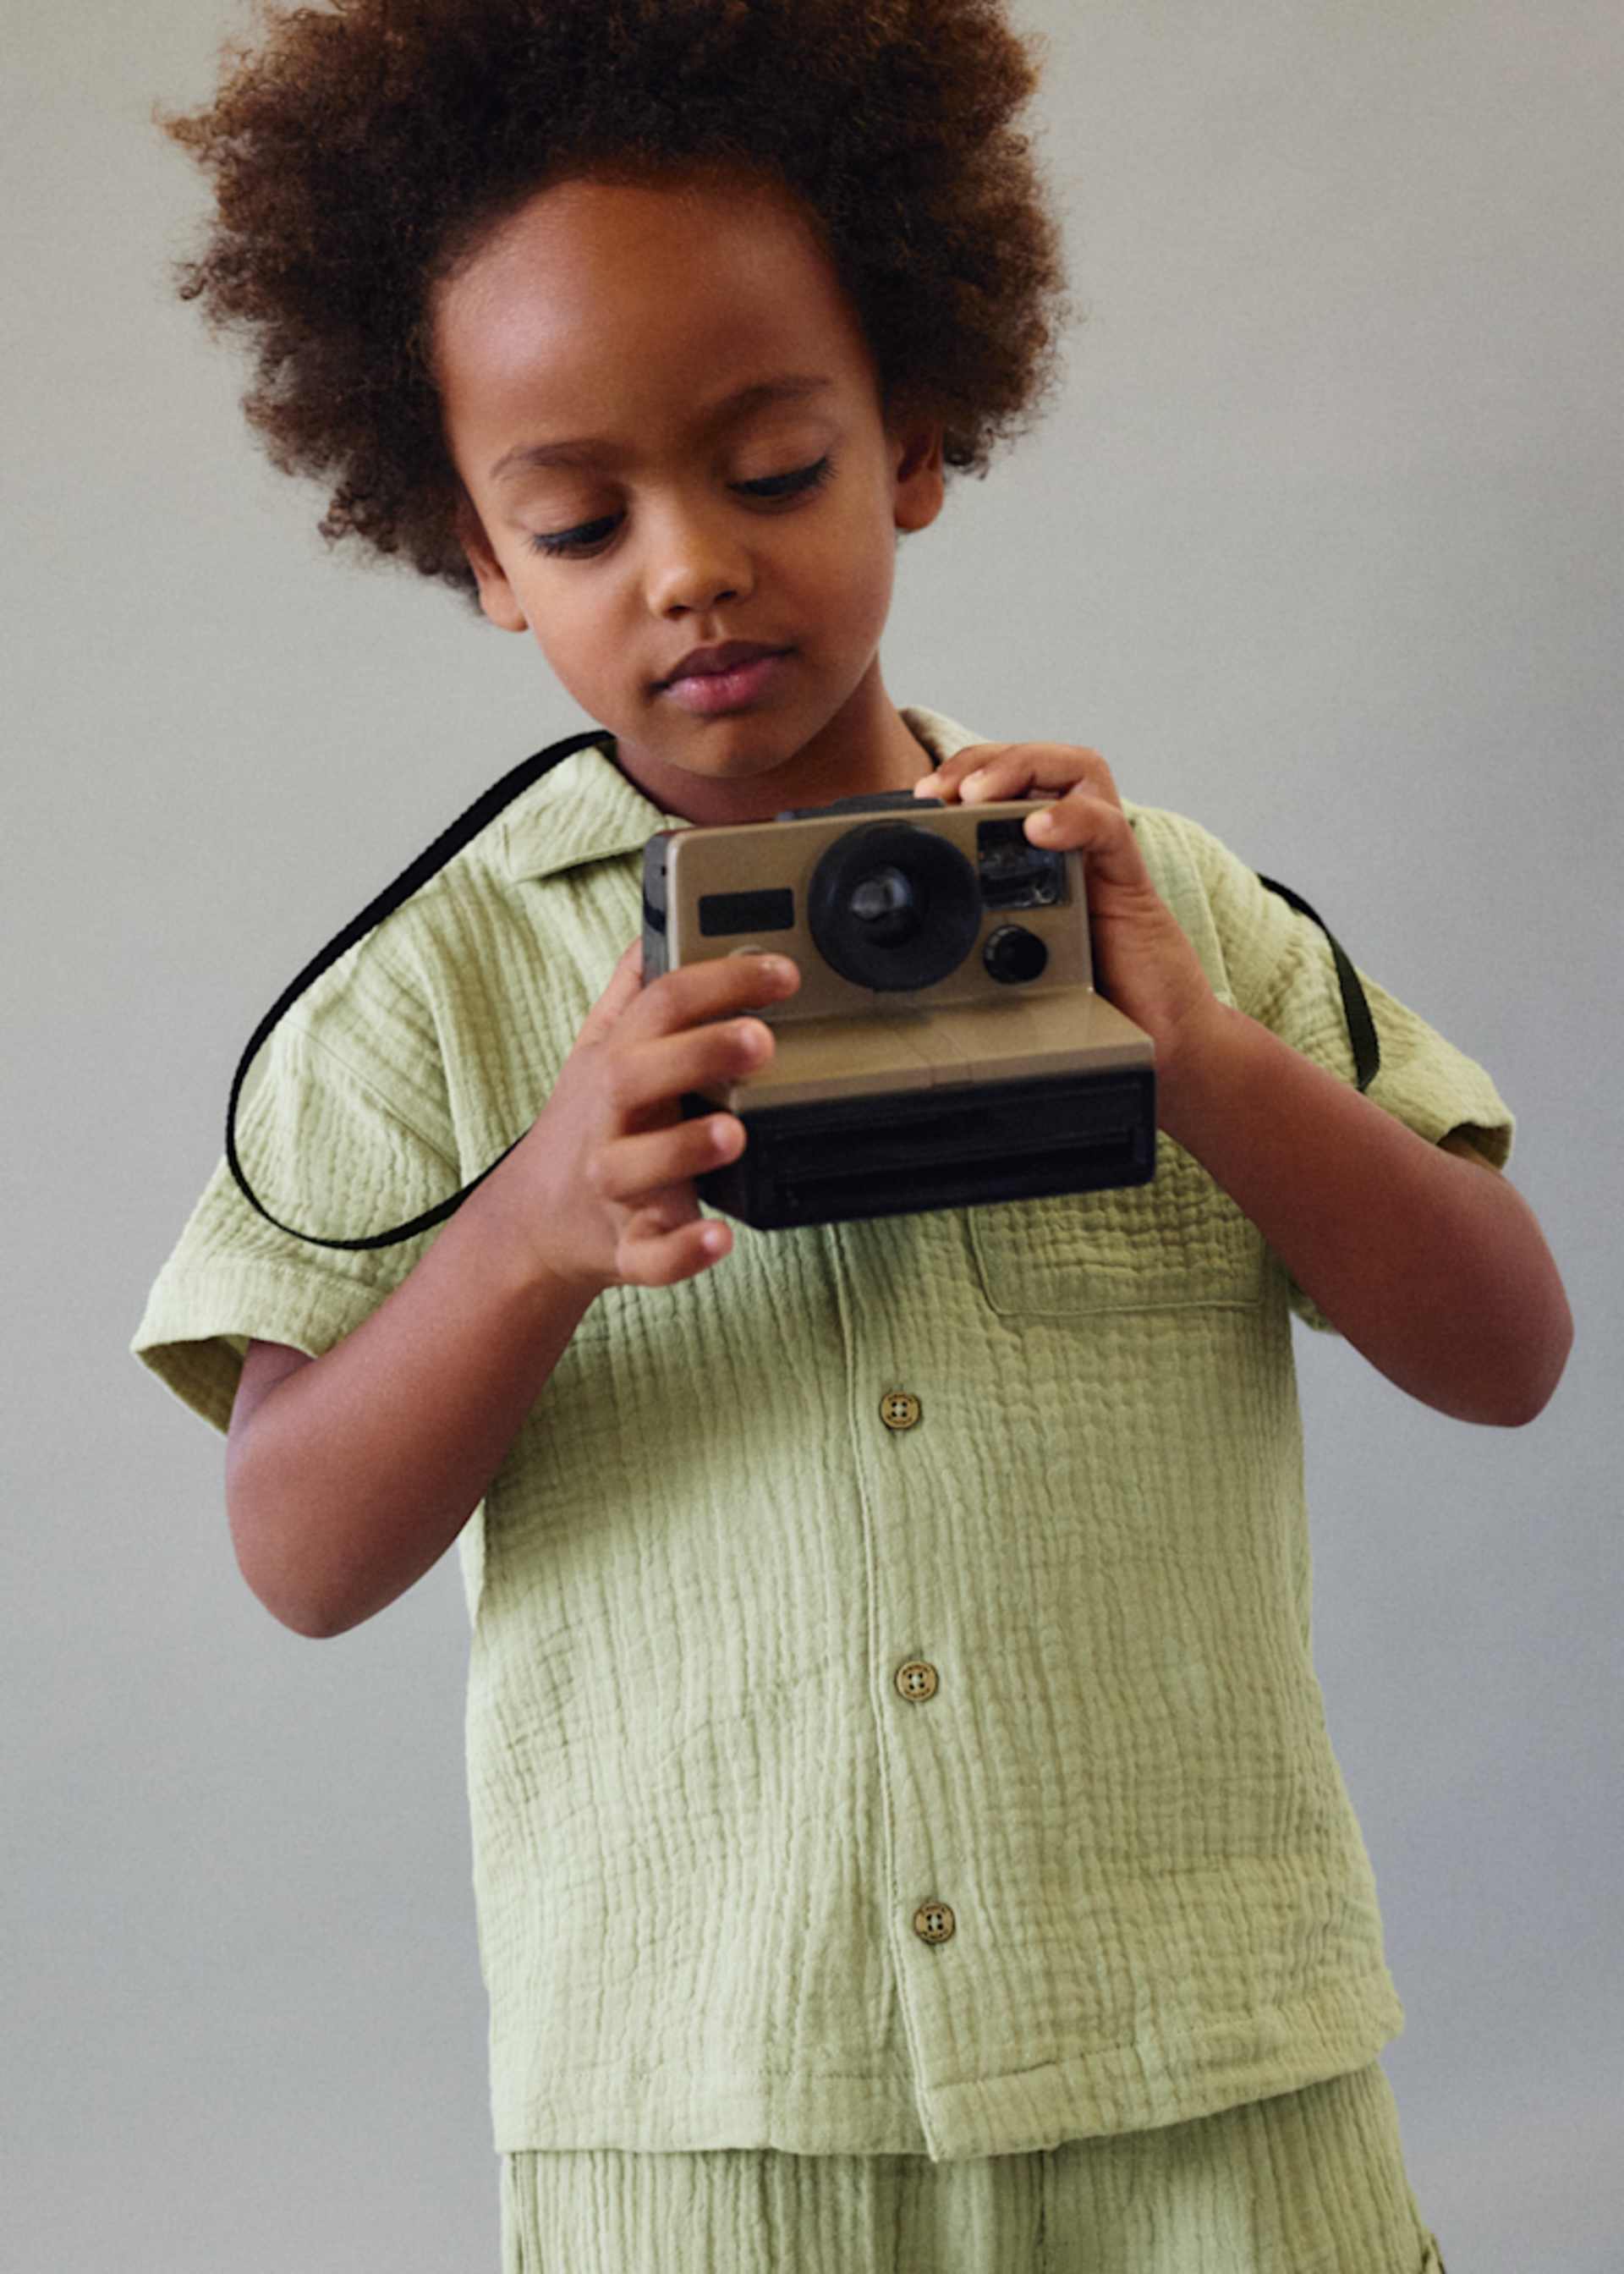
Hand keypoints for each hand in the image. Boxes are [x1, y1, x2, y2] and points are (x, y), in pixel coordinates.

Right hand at [498, 940, 800, 1298]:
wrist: (533, 1226)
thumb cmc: (585, 1127)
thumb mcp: (598, 1051)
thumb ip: (632, 993)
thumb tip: (656, 930)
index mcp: (615, 1062)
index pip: (661, 1004)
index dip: (721, 981)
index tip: (782, 972)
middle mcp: (609, 1119)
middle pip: (640, 1074)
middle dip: (698, 1053)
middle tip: (762, 1040)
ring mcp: (613, 1185)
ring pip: (636, 1166)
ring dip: (684, 1148)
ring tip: (734, 1133)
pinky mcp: (625, 1247)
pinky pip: (650, 1255)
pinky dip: (681, 1251)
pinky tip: (718, 1239)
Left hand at [913, 742, 1221, 1103]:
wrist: (1158, 1040)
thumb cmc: (1085, 1001)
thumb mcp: (1005, 963)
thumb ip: (967, 943)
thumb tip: (895, 958)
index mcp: (1037, 854)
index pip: (1002, 782)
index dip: (958, 776)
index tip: (911, 800)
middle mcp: (1072, 844)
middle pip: (1035, 760)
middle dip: (979, 761)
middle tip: (935, 790)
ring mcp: (1102, 860)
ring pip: (1077, 769)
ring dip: (1022, 767)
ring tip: (979, 795)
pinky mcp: (1131, 886)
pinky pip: (1108, 830)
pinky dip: (1072, 818)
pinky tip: (1037, 829)